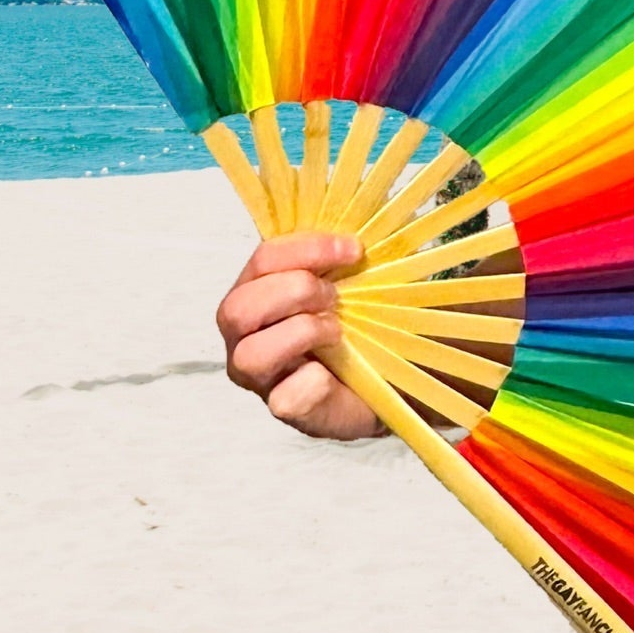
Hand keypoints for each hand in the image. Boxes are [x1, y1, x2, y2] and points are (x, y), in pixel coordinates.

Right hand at [215, 234, 382, 439]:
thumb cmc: (365, 321)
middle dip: (294, 291)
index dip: (307, 249)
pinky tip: (333, 372)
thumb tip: (365, 223)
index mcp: (259, 291)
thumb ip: (346, 254)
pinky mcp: (285, 409)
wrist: (395, 375)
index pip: (264, 259)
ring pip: (250, 354)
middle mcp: (246, 335)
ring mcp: (260, 377)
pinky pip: (284, 398)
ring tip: (335, 329)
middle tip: (335, 296)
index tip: (352, 249)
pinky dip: (313, 381)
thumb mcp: (356, 279)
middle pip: (238, 307)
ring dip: (301, 332)